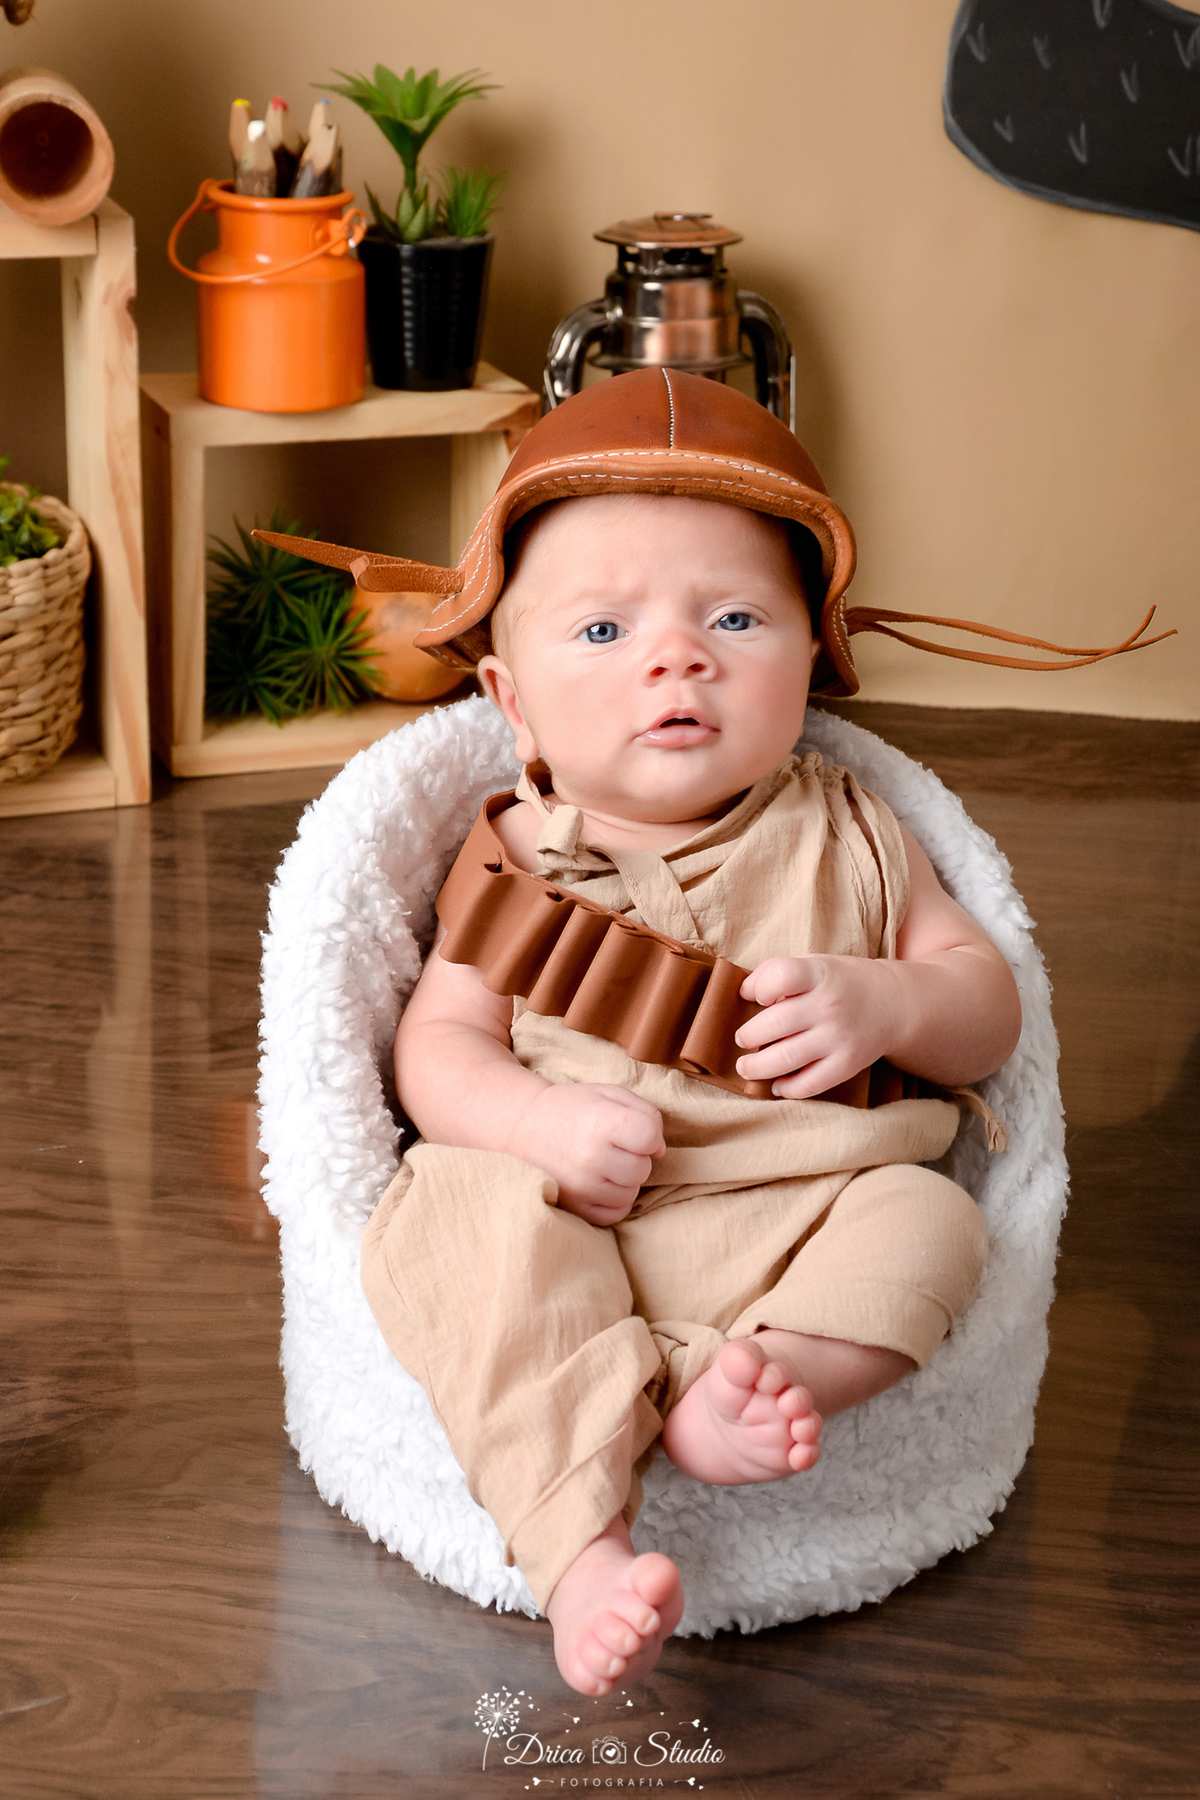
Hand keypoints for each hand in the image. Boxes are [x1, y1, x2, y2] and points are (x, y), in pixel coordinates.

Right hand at [508, 1083, 665, 1224]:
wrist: (525, 1127)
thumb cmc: (573, 1107)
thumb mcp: (610, 1094)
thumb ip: (646, 1114)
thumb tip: (660, 1151)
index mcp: (600, 1123)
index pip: (650, 1136)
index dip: (648, 1132)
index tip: (632, 1129)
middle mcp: (591, 1158)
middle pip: (643, 1168)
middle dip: (635, 1156)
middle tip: (613, 1145)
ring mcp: (582, 1186)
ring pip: (632, 1192)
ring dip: (625, 1179)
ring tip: (604, 1162)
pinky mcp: (576, 1208)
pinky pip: (616, 1212)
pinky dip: (614, 1199)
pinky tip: (600, 1181)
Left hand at [735, 955, 897, 1099]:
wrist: (893, 1004)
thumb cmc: (840, 982)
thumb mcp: (814, 964)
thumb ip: (777, 971)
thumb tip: (744, 993)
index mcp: (819, 975)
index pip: (782, 976)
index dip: (760, 987)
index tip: (757, 998)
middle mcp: (829, 1005)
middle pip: (775, 1024)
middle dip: (748, 1036)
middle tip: (742, 1039)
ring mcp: (839, 1037)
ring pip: (786, 1057)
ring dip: (757, 1067)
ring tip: (745, 1067)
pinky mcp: (847, 1064)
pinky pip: (810, 1084)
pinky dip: (787, 1088)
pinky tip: (777, 1084)